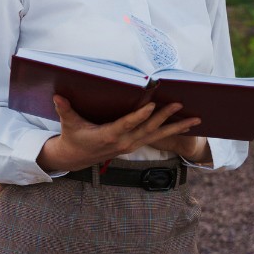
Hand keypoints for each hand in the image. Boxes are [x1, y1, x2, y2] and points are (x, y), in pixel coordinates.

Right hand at [36, 95, 201, 172]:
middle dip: (165, 117)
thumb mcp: (68, 123)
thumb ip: (65, 110)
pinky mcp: (135, 145)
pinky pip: (157, 138)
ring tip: (196, 119)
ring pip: (158, 136)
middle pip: (148, 129)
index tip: (152, 105)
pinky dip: (172, 131)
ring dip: (177, 127)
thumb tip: (57, 96)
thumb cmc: (73, 136)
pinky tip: (186, 125)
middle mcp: (124, 142)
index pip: (127, 124)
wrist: (76, 157)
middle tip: (180, 105)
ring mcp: (131, 145)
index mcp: (109, 135)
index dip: (140, 116)